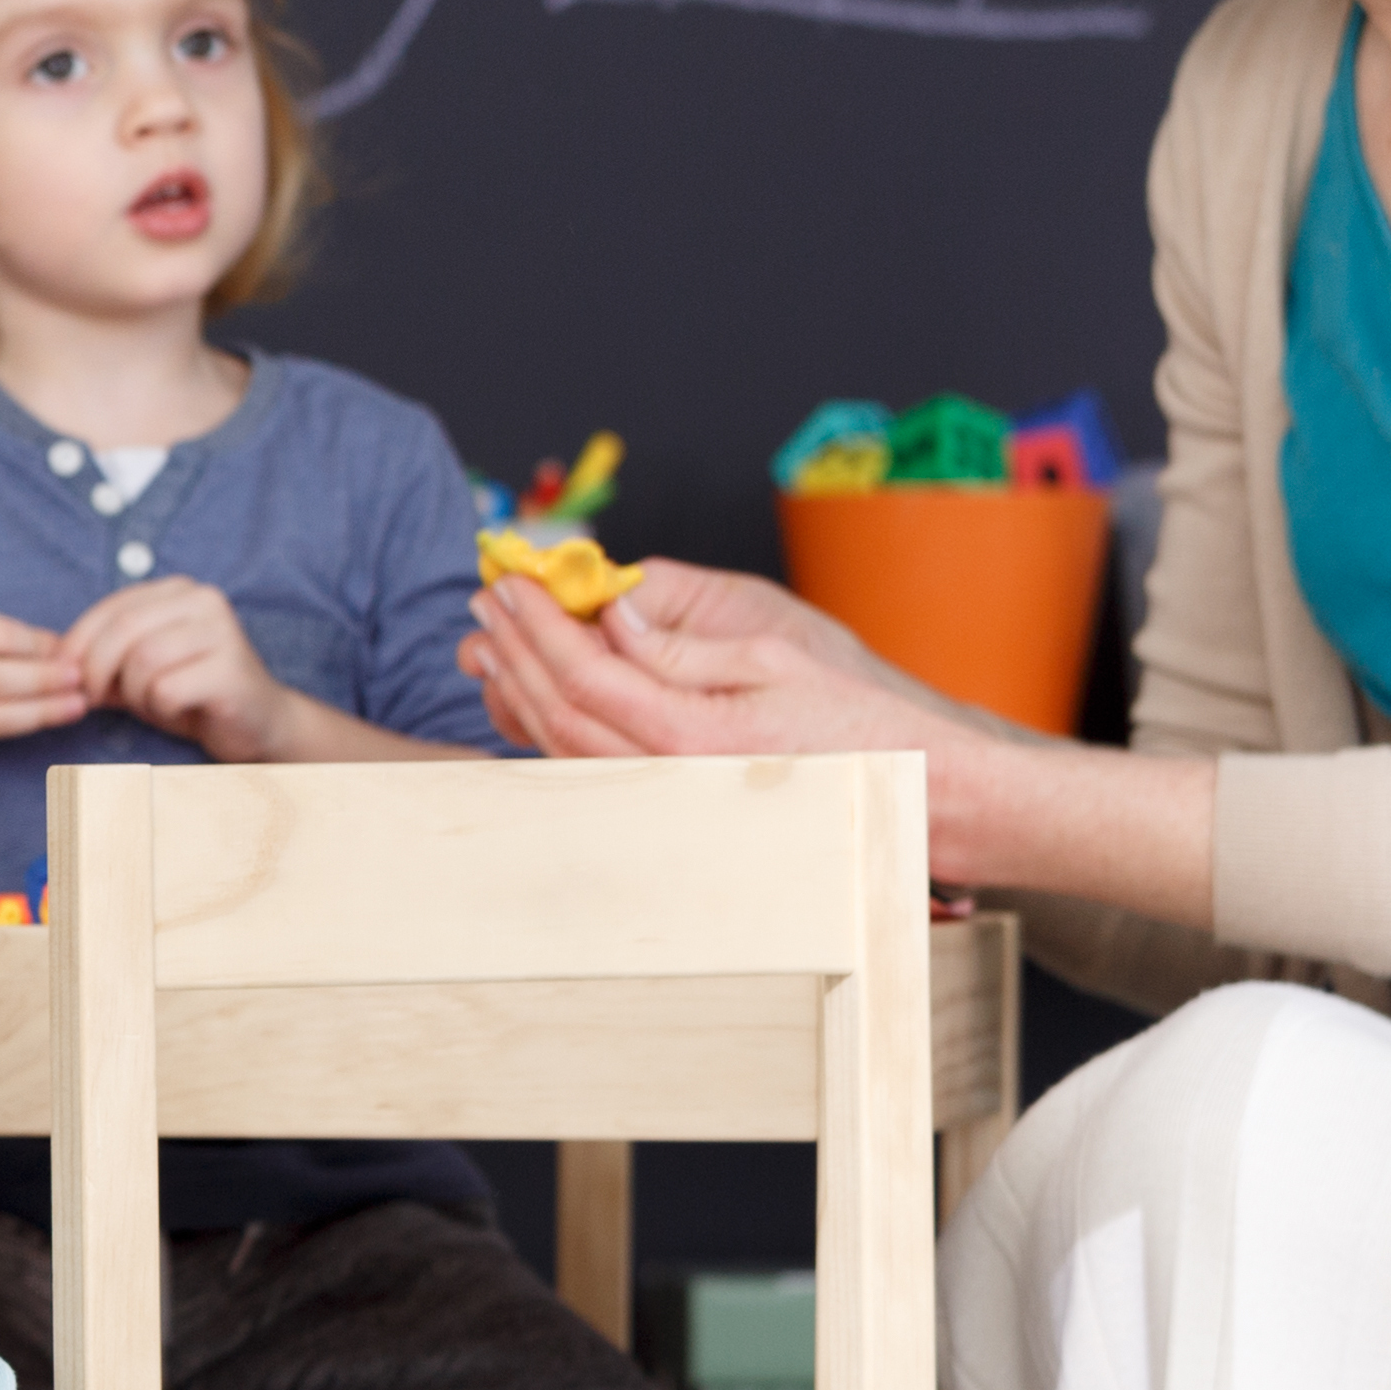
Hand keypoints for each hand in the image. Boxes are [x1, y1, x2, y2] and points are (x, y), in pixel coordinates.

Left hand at [61, 577, 308, 763]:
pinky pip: (167, 688)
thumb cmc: (189, 694)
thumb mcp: (137, 670)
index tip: (66, 676)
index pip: (111, 608)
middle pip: (123, 631)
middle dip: (96, 670)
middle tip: (93, 699)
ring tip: (149, 703)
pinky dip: (159, 707)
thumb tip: (54, 660)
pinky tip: (176, 709)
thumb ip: (101, 657)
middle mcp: (203, 600)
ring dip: (133, 693)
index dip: (77, 644)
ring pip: (143, 660)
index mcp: (178, 590)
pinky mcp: (232, 668)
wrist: (256, 723)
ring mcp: (222, 631)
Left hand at [460, 554, 939, 763]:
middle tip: (486, 598)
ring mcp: (661, 801)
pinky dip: (546, 723)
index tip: (510, 582)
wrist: (904, 790)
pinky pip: (584, 767)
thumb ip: (679, 646)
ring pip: (559, 746)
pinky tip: (529, 688)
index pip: (583, 674)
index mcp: (689, 737)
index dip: (537, 625)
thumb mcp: (771, 659)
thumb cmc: (853, 721)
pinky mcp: (665, 807)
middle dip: (514, 649)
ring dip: (517, 686)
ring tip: (491, 636)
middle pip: (556, 710)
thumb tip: (611, 617)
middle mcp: (664, 779)